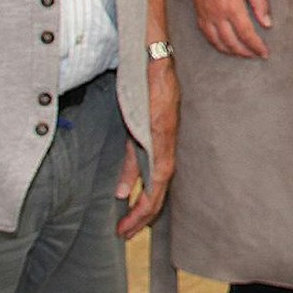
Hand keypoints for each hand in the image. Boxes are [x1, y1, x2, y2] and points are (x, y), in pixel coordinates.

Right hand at [116, 56, 178, 237]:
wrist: (152, 58)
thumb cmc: (145, 90)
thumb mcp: (135, 130)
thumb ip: (131, 162)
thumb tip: (123, 192)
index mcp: (163, 146)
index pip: (159, 186)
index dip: (147, 208)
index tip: (131, 225)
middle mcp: (168, 145)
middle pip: (160, 191)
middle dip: (143, 216)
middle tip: (126, 234)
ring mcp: (166, 138)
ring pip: (160, 184)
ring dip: (144, 208)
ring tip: (127, 228)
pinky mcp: (160, 130)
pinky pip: (159, 166)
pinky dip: (150, 187)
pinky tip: (139, 202)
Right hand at [186, 0, 270, 57]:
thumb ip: (260, 3)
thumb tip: (267, 23)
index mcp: (232, 6)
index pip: (247, 34)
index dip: (257, 46)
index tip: (264, 52)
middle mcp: (217, 14)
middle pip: (232, 43)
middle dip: (245, 52)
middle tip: (255, 54)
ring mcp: (205, 15)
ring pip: (217, 42)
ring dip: (231, 51)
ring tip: (242, 53)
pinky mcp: (198, 12)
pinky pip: (206, 35)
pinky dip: (216, 44)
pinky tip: (224, 44)